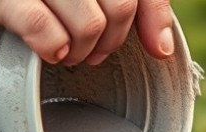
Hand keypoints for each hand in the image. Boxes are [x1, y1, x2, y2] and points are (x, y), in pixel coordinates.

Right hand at [0, 0, 174, 65]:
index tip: (154, 49)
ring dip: (79, 51)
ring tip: (64, 52)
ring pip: (88, 24)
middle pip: (119, 9)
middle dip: (108, 41)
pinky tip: (47, 51)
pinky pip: (43, 27)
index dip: (152, 21)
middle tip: (88, 51)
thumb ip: (132, 3)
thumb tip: (163, 48)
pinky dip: (51, 47)